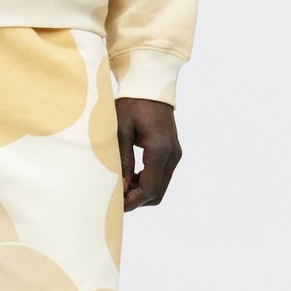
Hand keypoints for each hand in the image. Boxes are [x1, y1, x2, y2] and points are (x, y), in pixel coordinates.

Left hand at [115, 97, 181, 211]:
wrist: (150, 85)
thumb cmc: (132, 103)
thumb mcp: (121, 129)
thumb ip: (123, 160)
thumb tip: (122, 188)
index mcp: (159, 149)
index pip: (149, 188)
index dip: (133, 201)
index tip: (116, 206)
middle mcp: (172, 154)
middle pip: (157, 192)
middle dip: (137, 200)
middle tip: (116, 200)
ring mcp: (175, 153)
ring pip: (161, 186)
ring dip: (142, 192)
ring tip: (121, 188)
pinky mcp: (173, 151)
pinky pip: (162, 175)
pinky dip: (148, 182)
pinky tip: (131, 178)